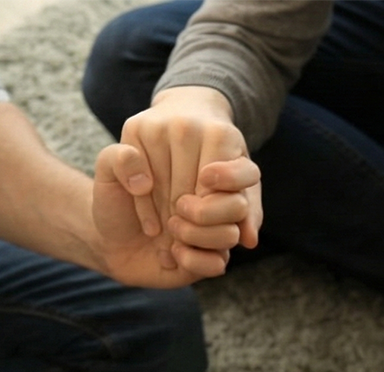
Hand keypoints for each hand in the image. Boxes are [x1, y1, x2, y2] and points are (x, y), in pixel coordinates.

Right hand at [99, 86, 262, 279]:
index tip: (213, 227)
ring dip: (166, 220)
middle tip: (190, 244)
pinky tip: (153, 224)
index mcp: (222, 135)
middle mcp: (189, 126)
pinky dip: (143, 207)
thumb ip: (246, 213)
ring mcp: (159, 126)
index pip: (222, 182)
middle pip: (187, 192)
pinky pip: (136, 178)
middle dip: (191, 225)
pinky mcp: (133, 127)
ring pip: (159, 188)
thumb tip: (249, 240)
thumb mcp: (238, 182)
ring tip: (173, 237)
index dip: (218, 209)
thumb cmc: (216, 161)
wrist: (184, 114)